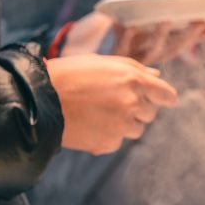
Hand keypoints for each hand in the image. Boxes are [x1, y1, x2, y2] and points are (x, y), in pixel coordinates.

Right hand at [46, 55, 179, 154]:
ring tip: (98, 113)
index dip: (165, 98)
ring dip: (124, 124)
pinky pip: (116, 142)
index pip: (167, 94)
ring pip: (136, 130)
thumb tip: (157, 76)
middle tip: (112, 103)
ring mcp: (121, 124)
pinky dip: (106, 136)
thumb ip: (134, 69)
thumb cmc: (70, 75)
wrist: (38, 99)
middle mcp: (132, 102)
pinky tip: (88, 125)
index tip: (163, 100)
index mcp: (134, 80)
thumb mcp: (102, 62)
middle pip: (150, 113)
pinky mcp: (109, 142)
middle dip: (138, 109)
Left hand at [113, 21, 204, 63]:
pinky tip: (130, 24)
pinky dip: (125, 35)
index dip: (203, 35)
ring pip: (153, 50)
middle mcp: (150, 56)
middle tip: (201, 21)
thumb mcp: (136, 27)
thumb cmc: (115, 39)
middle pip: (175, 48)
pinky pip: (122, 46)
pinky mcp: (116, 58)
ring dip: (161, 36)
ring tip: (166, 20)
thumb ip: (152, 16)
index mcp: (158, 49)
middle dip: (189, 35)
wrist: (91, 60)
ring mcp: (135, 58)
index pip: (186, 42)